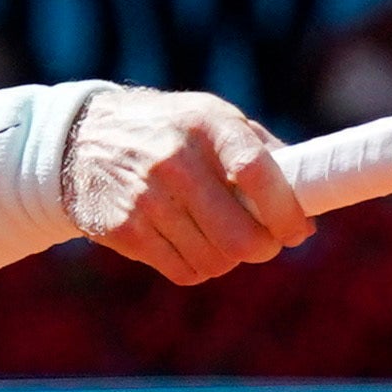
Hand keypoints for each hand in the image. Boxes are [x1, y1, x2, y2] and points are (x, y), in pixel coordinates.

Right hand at [63, 89, 313, 283]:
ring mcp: (146, 198)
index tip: (298, 231)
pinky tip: (190, 245)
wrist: (82, 141)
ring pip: (214, 261)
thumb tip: (309, 198)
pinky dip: (197, 267)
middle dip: (262, 248)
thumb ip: (261, 151)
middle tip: (263, 244)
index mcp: (208, 125)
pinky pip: (183, 271)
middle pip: (239, 236)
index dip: (286, 212)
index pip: (258, 173)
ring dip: (227, 258)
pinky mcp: (124, 230)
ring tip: (220, 239)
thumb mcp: (213, 119)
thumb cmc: (169, 131)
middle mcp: (176, 160)